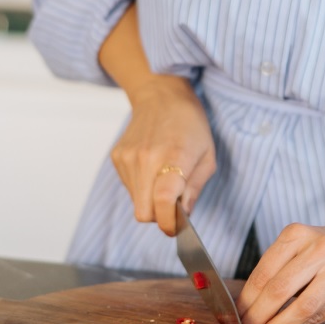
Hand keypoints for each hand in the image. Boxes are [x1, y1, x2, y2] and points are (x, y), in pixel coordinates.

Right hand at [110, 75, 215, 236]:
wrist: (161, 96)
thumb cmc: (189, 124)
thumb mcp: (207, 156)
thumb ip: (195, 189)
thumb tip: (183, 216)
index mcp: (173, 157)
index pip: (163, 202)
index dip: (168, 223)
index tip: (174, 227)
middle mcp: (145, 159)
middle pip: (144, 213)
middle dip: (159, 215)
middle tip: (174, 203)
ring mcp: (127, 158)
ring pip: (136, 202)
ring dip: (150, 199)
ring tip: (164, 175)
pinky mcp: (117, 157)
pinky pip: (129, 187)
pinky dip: (142, 186)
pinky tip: (152, 166)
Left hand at [236, 219, 324, 323]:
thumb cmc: (322, 251)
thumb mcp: (297, 247)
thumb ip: (275, 272)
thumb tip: (246, 308)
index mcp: (296, 235)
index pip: (264, 272)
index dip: (246, 300)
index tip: (235, 317)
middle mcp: (318, 248)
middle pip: (279, 290)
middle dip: (258, 316)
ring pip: (301, 307)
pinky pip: (318, 316)